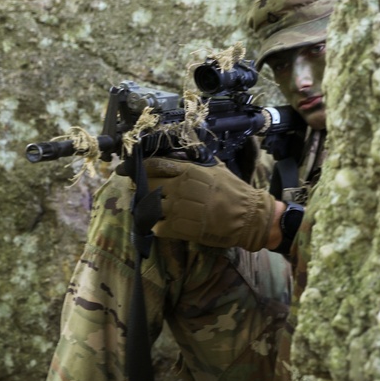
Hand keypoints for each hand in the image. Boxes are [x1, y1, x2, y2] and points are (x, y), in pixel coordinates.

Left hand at [144, 158, 276, 251]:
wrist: (247, 217)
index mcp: (187, 171)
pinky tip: (159, 225)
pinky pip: (157, 227)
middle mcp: (179, 188)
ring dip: (147, 209)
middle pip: (148, 185)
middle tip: (142, 192)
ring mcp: (177, 209)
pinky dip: (156, 227)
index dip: (141, 167)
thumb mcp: (216, 168)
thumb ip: (198, 162)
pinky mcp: (179, 228)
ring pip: (149, 207)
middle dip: (142, 188)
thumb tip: (188, 152)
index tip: (132, 169)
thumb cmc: (234, 191)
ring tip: (148, 210)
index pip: (154, 165)